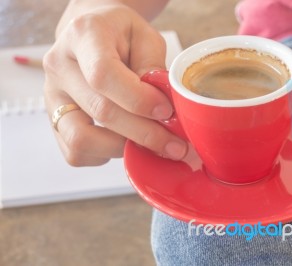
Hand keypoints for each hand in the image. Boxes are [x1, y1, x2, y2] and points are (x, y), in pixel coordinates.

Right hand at [43, 1, 186, 165]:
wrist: (93, 37)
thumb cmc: (122, 36)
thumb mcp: (145, 37)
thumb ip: (152, 66)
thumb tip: (160, 106)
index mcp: (83, 36)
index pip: (104, 74)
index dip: (138, 99)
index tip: (166, 111)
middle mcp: (59, 66)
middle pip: (100, 110)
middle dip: (145, 134)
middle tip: (175, 146)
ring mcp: (52, 96)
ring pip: (82, 139)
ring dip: (123, 148)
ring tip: (149, 144)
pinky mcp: (54, 120)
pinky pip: (76, 153)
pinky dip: (105, 155)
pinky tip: (124, 141)